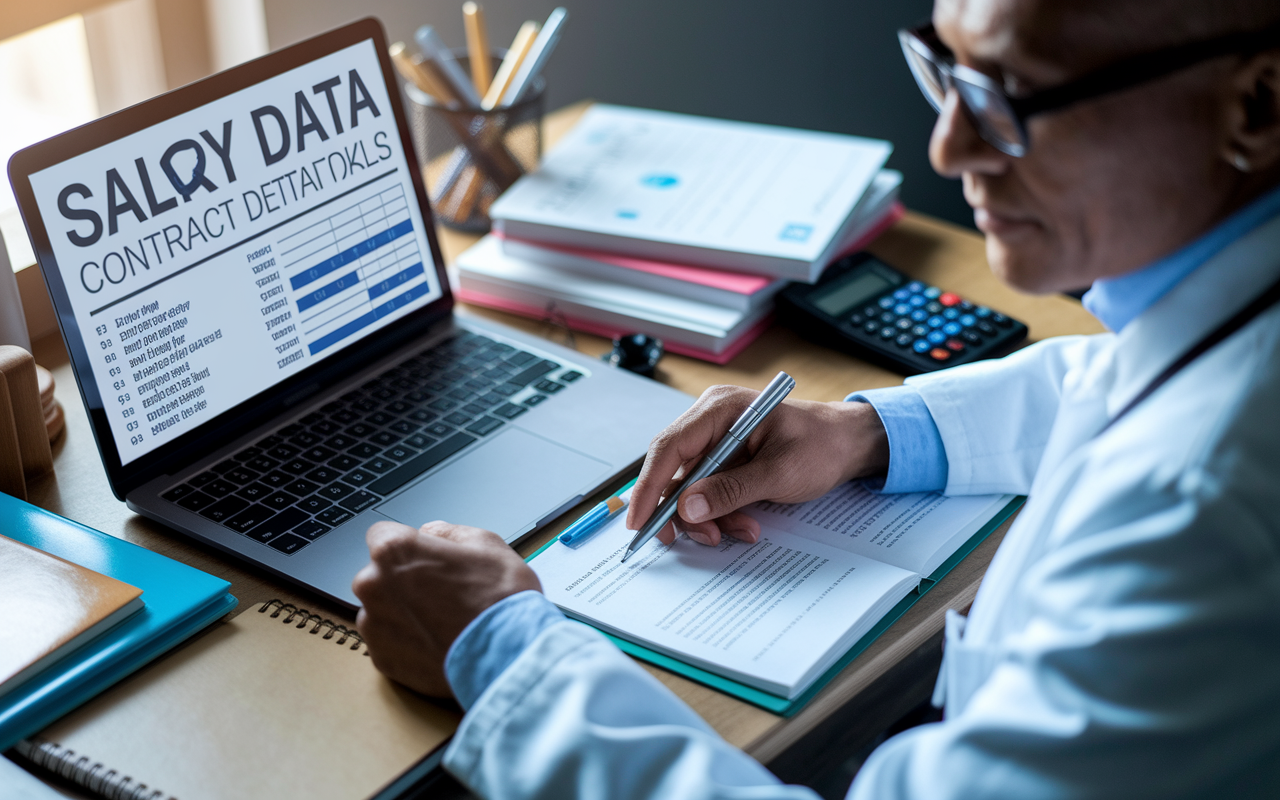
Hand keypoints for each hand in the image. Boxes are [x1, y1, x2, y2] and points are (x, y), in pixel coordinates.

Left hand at [352, 520, 540, 696]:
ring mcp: (374, 626)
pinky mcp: (381, 659)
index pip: (382, 534)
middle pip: (379, 575)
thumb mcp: (485, 543)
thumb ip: (447, 532)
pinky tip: (437, 643)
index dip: (409, 546)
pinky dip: (407, 643)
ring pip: (382, 610)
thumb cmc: (500, 599)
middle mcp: (373, 586)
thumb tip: (430, 533)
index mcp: (394, 551)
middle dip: (403, 581)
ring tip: (442, 623)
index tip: (426, 558)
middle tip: (441, 593)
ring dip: (403, 613)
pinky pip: (388, 643)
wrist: (510, 656)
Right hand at [628, 385, 888, 546]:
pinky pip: (709, 491)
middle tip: (688, 540)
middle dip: (681, 510)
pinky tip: (744, 524)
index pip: (668, 447)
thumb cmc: (821, 446)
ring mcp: (716, 440)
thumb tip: (686, 508)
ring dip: (708, 516)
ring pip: (690, 487)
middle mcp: (710, 421)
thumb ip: (730, 490)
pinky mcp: (726, 460)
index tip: (638, 521)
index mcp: (719, 409)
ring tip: (738, 531)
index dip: (648, 486)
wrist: (849, 443)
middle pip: (673, 470)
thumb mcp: (779, 472)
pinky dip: (721, 512)